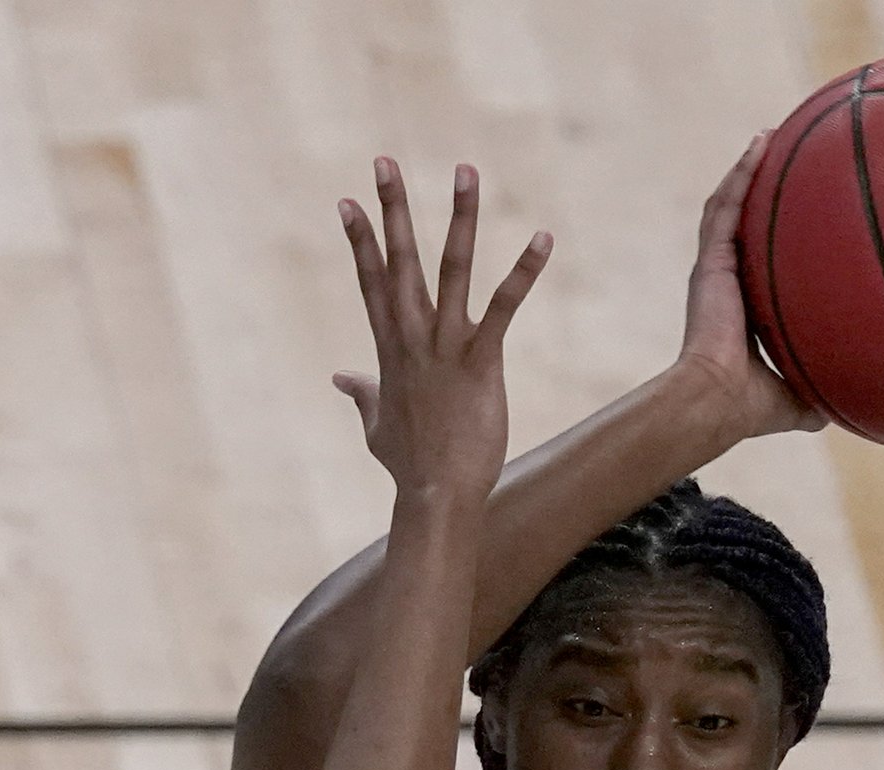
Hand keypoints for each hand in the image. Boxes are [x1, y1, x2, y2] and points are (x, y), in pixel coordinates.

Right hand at [332, 162, 549, 503]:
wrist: (436, 496)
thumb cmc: (409, 466)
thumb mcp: (375, 426)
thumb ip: (361, 394)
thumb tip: (340, 379)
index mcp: (390, 349)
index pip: (370, 282)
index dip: (360, 240)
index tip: (348, 200)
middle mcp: (413, 339)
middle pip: (399, 261)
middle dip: (393, 209)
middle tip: (384, 159)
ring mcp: (446, 347)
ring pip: (452, 269)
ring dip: (460, 217)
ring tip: (465, 170)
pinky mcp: (482, 362)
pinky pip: (504, 307)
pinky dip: (524, 272)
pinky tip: (543, 238)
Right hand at [672, 133, 824, 440]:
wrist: (719, 401)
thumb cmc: (753, 406)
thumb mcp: (800, 396)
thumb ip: (825, 390)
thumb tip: (861, 401)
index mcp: (743, 307)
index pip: (757, 259)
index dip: (773, 233)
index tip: (796, 210)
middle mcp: (727, 281)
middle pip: (741, 222)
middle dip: (757, 189)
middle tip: (784, 157)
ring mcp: (715, 269)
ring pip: (729, 206)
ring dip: (747, 170)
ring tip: (769, 137)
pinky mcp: (710, 262)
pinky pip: (725, 208)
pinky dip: (741, 174)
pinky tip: (760, 144)